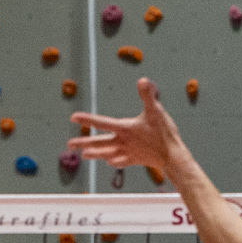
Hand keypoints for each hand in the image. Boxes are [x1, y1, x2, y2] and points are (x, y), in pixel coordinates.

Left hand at [69, 77, 189, 174]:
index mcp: (125, 129)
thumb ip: (148, 95)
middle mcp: (123, 142)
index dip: (87, 119)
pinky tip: (109, 161)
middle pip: (99, 142)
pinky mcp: (136, 160)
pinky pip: (121, 162)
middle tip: (69, 145)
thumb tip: (143, 80)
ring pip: (107, 154)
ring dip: (94, 154)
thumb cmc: (164, 133)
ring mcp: (128, 153)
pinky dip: (113, 161)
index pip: (102, 122)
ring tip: (84, 156)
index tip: (73, 118)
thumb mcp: (157, 111)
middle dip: (83, 143)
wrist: (173, 157)